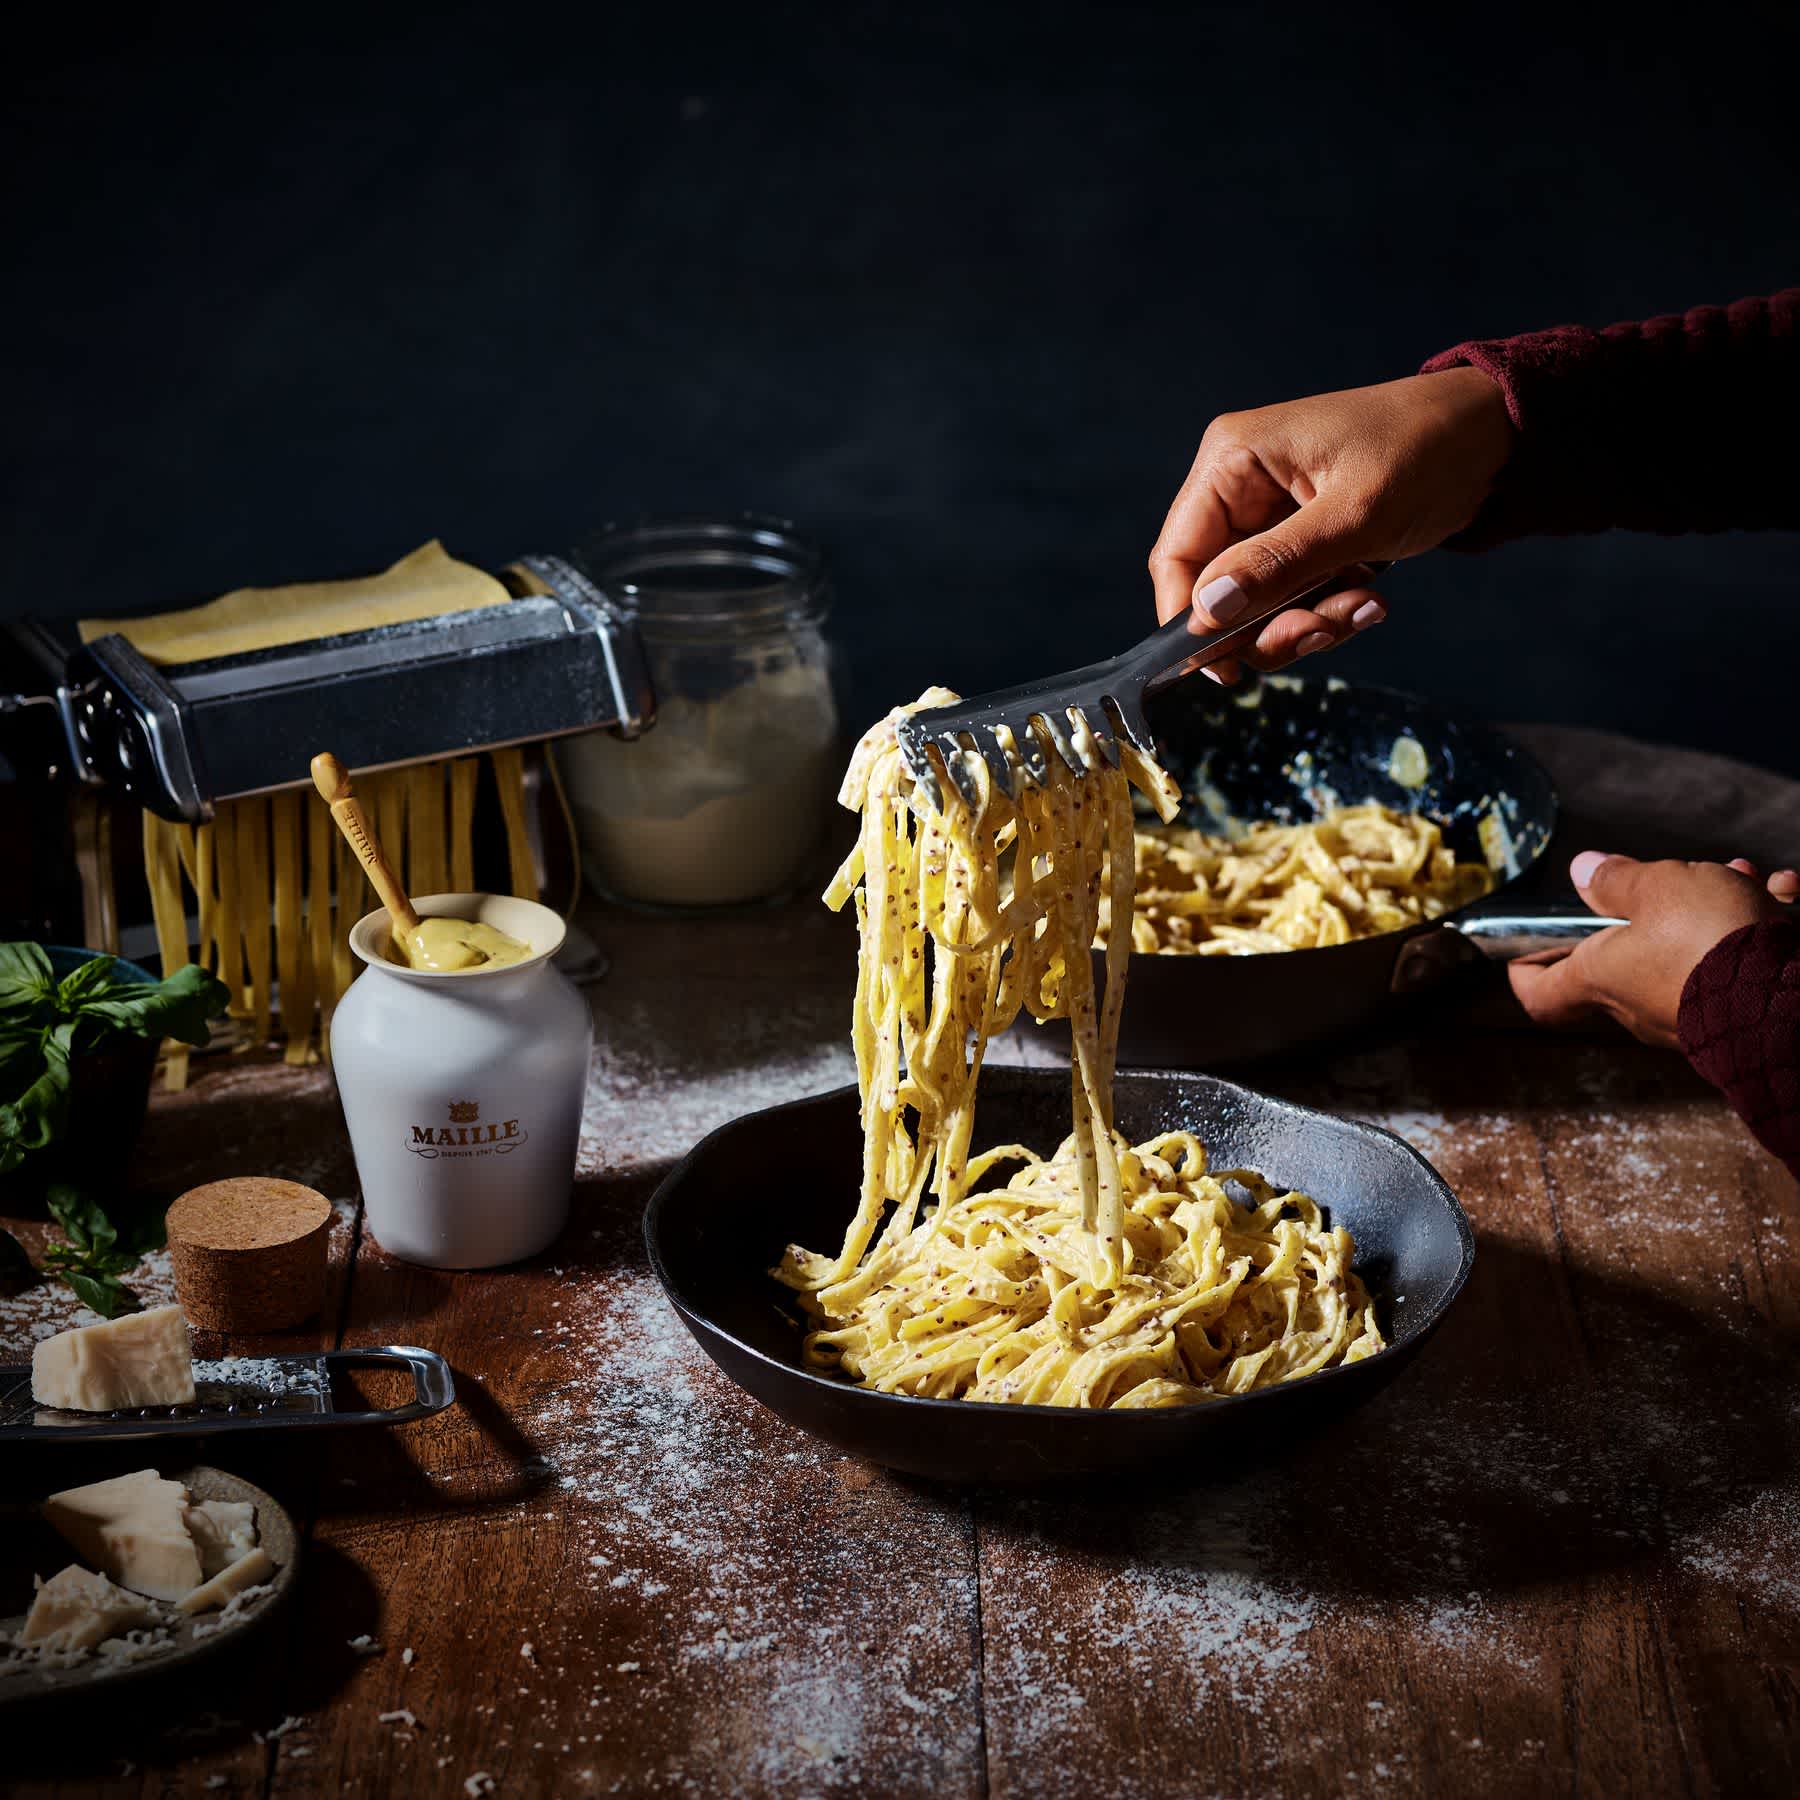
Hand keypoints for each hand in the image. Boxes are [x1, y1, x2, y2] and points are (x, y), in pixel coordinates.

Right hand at [1149, 368, 1514, 682]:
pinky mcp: (1301, 539)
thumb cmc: (1426, 451)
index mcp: (1233, 461)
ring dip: (1307, 622)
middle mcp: (1240, 487)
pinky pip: (1291, 598)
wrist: (1493, 435)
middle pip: (1216, 591)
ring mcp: (1270, 515)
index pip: (1176, 555)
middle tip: (1321, 633)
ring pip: (1256, 605)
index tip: (1224, 668)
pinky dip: (1327, 611)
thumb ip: (1274, 568)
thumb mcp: (1352, 517)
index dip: (1190, 619)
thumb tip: (1206, 614)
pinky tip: (1371, 597)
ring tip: (1365, 607)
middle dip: (1269, 625)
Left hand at [1508, 852, 1796, 1048]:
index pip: (1539, 992)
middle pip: (1624, 954)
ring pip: (1687, 949)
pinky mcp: (1734, 1012)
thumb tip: (1583, 871)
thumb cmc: (1711, 944)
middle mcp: (1637, 1005)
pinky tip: (1781, 895)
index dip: (1524, 967)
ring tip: (1740, 875)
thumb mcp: (1657, 887)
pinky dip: (1753, 927)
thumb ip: (1618, 879)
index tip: (1522, 947)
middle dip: (1652, 908)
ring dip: (1711, 907)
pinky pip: (1732, 963)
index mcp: (1599, 978)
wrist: (1791, 1003)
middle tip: (1678, 876)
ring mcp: (1685, 1013)